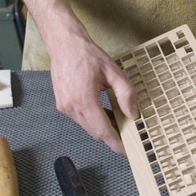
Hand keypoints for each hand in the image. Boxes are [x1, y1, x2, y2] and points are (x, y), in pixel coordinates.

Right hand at [49, 28, 137, 154]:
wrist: (65, 45)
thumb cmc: (87, 56)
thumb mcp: (114, 72)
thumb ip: (126, 94)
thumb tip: (133, 114)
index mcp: (84, 99)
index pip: (102, 131)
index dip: (116, 143)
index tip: (126, 150)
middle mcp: (71, 107)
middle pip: (95, 132)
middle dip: (112, 135)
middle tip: (126, 131)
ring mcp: (65, 107)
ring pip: (88, 127)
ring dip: (102, 127)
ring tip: (115, 117)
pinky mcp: (62, 106)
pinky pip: (81, 120)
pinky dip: (93, 120)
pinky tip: (102, 110)